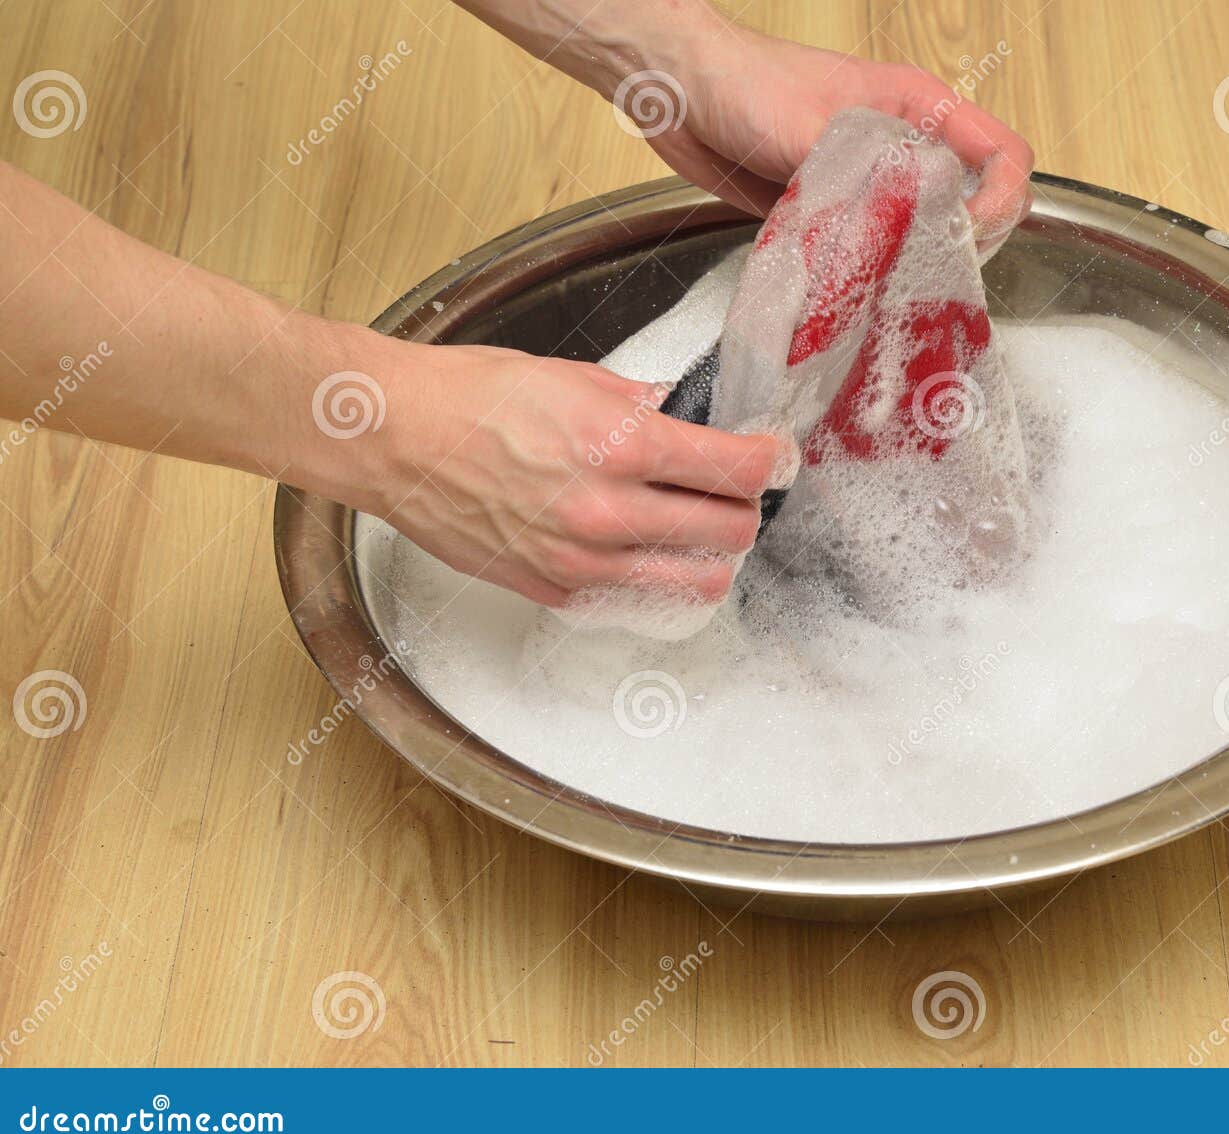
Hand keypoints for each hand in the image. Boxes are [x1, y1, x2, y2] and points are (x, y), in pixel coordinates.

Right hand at [347, 341, 781, 608]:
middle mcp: (610, 510)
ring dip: (711, 553)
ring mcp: (583, 559)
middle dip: (745, 508)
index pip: (736, 468)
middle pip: (730, 530)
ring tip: (698, 527)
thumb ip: (641, 403)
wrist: (392, 438)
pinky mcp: (555, 590)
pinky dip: (653, 575)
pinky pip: (634, 597)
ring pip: (696, 579)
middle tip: (735, 491)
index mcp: (622, 443)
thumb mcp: (572, 376)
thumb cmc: (469, 397)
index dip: (769, 460)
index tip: (772, 455)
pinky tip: (642, 548)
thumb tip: (682, 417)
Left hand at [456, 1, 1033, 252]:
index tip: (969, 237)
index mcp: (918, 106)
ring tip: (893, 295)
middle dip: (961, 246)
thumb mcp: (813, 125)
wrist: (679, 89)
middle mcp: (903, 146)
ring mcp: (869, 180)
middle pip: (970, 204)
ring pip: (920, 234)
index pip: (1002, 153)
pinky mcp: (833, 210)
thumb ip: (864, 175)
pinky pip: (869, 250)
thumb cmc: (744, 81)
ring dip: (911, 267)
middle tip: (931, 279)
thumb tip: (909, 225)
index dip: (1003, 200)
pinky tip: (852, 294)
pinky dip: (867, 274)